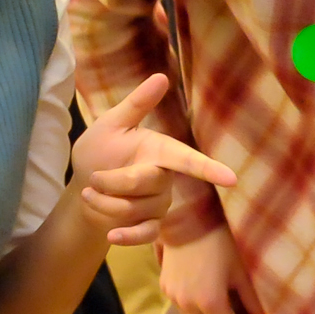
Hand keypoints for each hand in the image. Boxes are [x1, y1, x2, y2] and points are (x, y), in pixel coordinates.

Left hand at [72, 73, 233, 247]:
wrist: (82, 186)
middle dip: (114, 181)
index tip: (232, 179)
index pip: (188, 160)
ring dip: (105, 203)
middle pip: (148, 184)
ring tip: (89, 193)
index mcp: (161, 150)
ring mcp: (159, 204)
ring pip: (138, 209)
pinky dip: (126, 237)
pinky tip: (111, 235)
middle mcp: (165, 178)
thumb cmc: (99, 150)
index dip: (209, 169)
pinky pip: (145, 235)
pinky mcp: (148, 225)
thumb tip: (161, 76)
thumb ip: (137, 104)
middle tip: (92, 178)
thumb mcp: (111, 124)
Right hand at [160, 224, 261, 313]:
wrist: (190, 215)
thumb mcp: (243, 271)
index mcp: (210, 303)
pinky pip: (184, 309)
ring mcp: (173, 297)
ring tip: (225, 304)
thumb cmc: (222, 240)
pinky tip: (208, 291)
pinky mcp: (164, 287)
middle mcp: (187, 306)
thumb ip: (253, 301)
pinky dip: (197, 309)